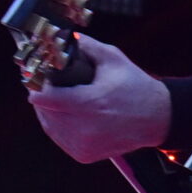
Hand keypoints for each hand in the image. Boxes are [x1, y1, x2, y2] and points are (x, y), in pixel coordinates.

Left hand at [28, 33, 169, 163]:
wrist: (157, 118)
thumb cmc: (136, 87)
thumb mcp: (114, 59)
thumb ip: (86, 46)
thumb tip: (63, 37)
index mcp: (92, 103)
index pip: (47, 98)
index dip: (37, 87)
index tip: (34, 78)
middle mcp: (86, 128)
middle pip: (45, 111)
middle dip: (43, 98)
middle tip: (45, 86)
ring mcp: (84, 144)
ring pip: (49, 126)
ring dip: (48, 112)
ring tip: (54, 100)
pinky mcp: (84, 155)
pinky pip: (60, 138)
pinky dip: (59, 127)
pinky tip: (66, 115)